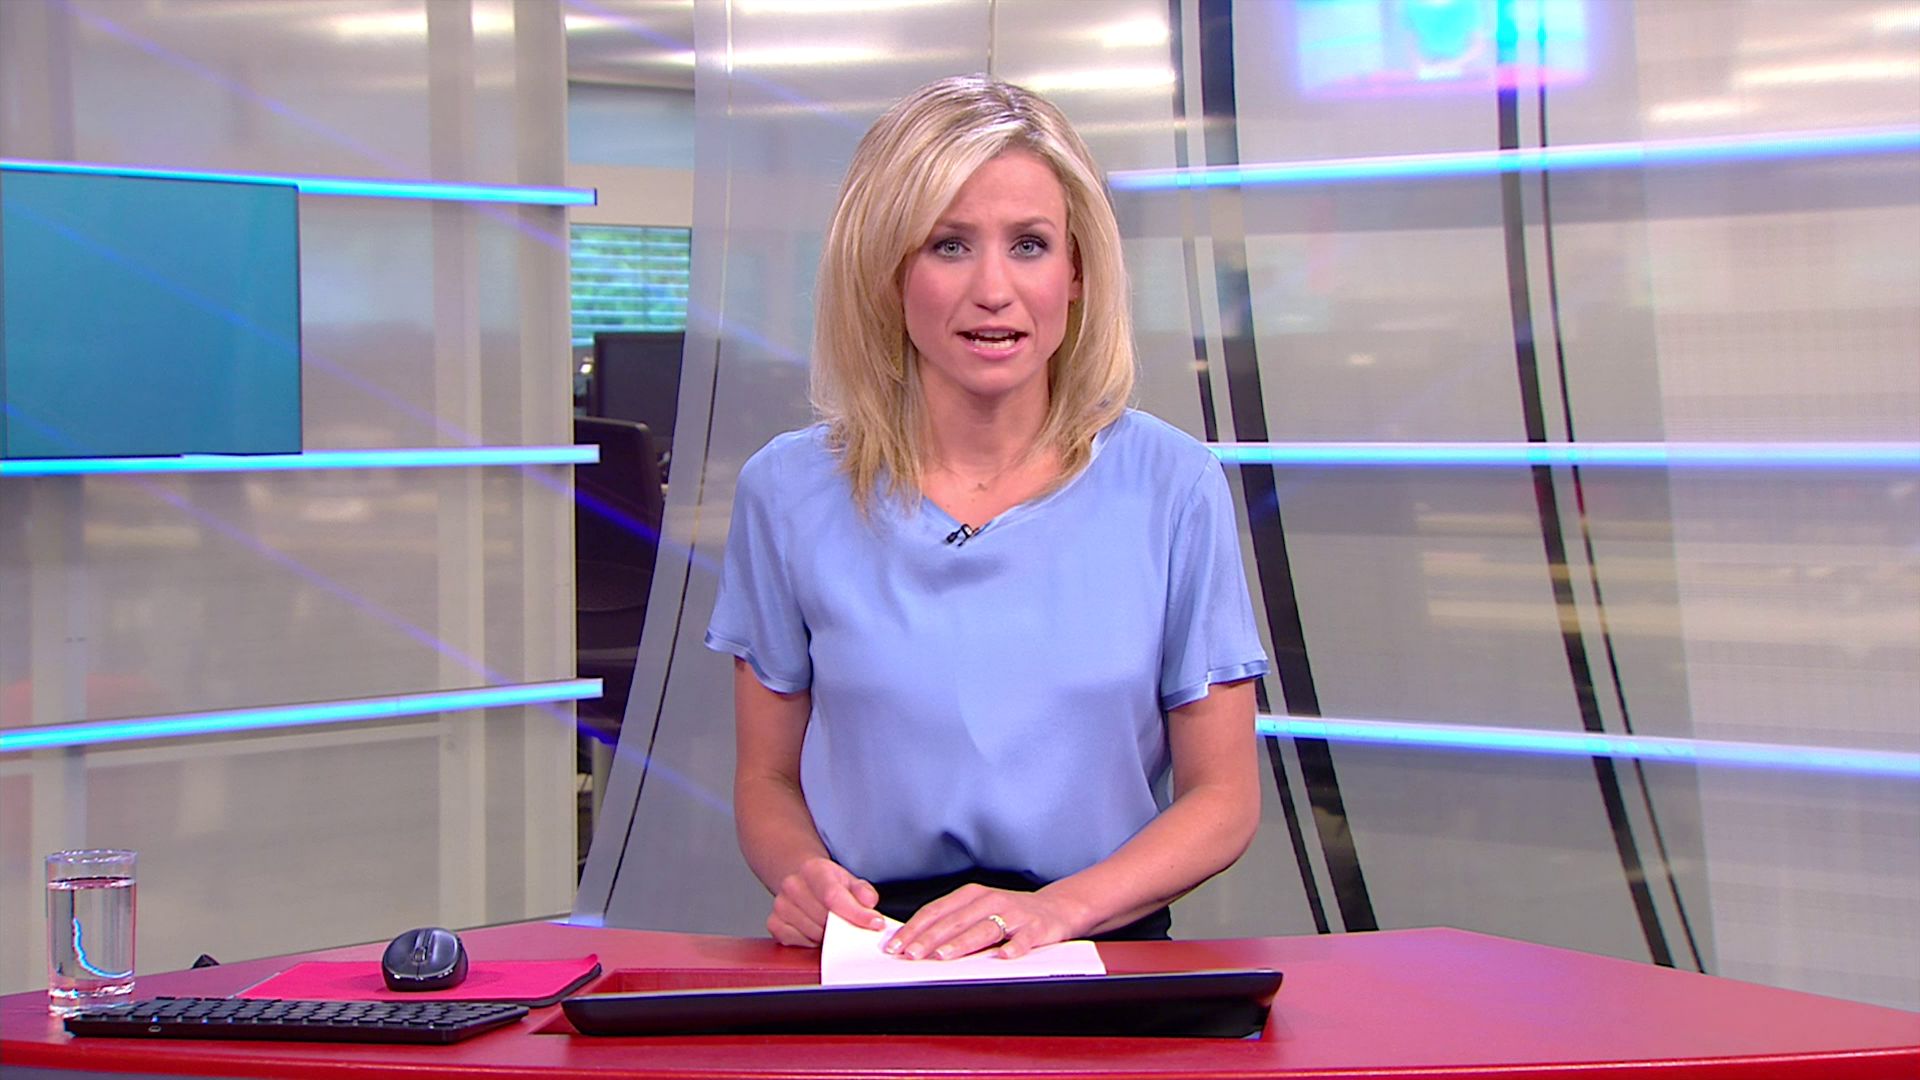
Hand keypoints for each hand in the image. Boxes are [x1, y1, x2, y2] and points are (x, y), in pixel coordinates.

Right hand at [767, 856, 883, 946]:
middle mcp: (792, 885)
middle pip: (825, 919)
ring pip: (813, 933)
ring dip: (826, 935)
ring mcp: (780, 905)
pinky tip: (814, 930)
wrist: (802, 880)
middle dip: (842, 926)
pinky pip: (798, 943)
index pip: (834, 896)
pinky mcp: (773, 923)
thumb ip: (863, 891)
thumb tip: (869, 903)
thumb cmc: (827, 883)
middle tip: (848, 924)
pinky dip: (810, 942)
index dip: (857, 914)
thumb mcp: (849, 880)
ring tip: (829, 924)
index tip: (875, 924)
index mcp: (813, 870)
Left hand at [883, 884, 1091, 960]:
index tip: (896, 946)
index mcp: (971, 895)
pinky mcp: (1037, 928)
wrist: (1055, 908)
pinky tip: (1003, 957)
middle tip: (911, 955)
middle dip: (930, 939)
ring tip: (944, 956)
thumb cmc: (1009, 913)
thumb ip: (951, 923)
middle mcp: (990, 900)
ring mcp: (1014, 914)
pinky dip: (1014, 946)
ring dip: (962, 943)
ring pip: (984, 928)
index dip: (914, 928)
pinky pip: (1024, 938)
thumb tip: (913, 942)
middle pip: (955, 920)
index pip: (935, 911)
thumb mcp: (977, 911)